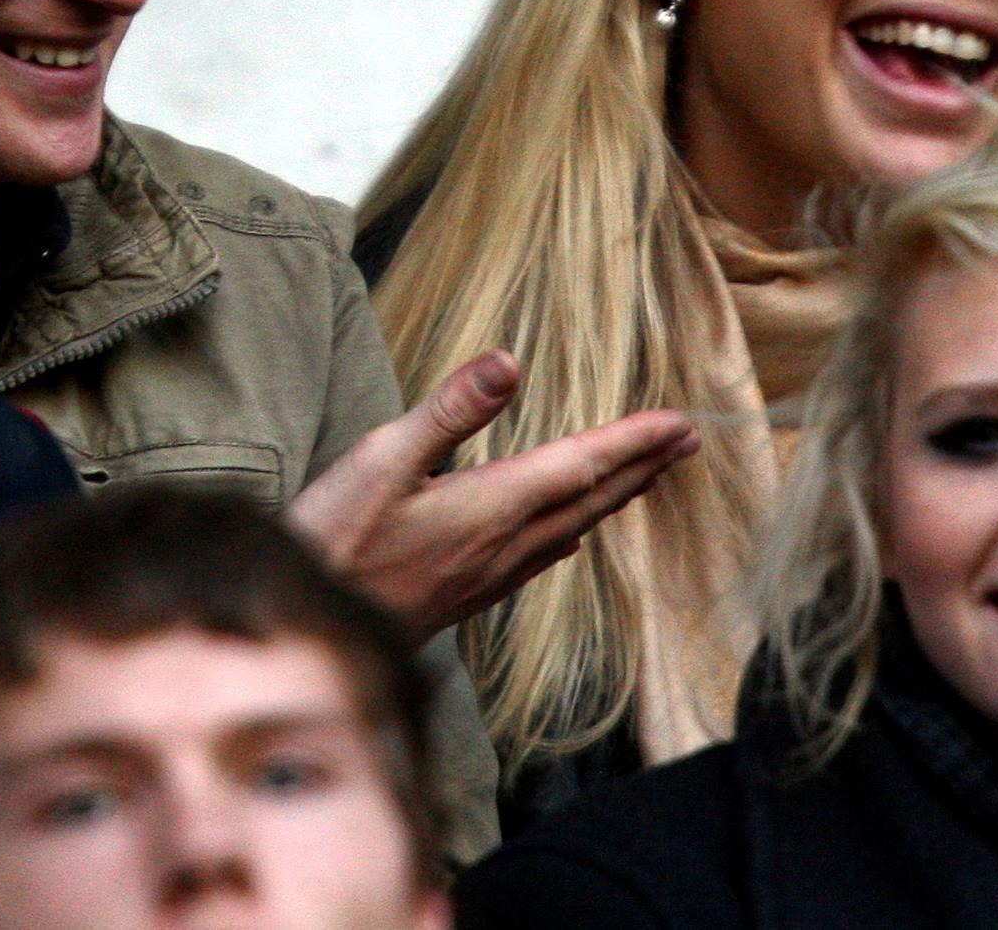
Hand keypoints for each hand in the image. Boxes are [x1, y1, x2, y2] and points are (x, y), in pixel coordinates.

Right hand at [287, 350, 700, 638]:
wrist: (310, 634)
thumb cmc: (336, 538)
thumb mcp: (381, 459)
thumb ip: (448, 410)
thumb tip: (508, 362)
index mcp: (491, 506)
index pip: (580, 466)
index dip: (633, 441)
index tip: (679, 422)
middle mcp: (503, 544)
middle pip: (589, 500)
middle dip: (642, 467)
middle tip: (688, 441)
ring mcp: (487, 574)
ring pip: (572, 530)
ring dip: (616, 499)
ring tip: (646, 476)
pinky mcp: (467, 593)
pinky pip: (542, 556)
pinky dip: (573, 530)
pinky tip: (568, 534)